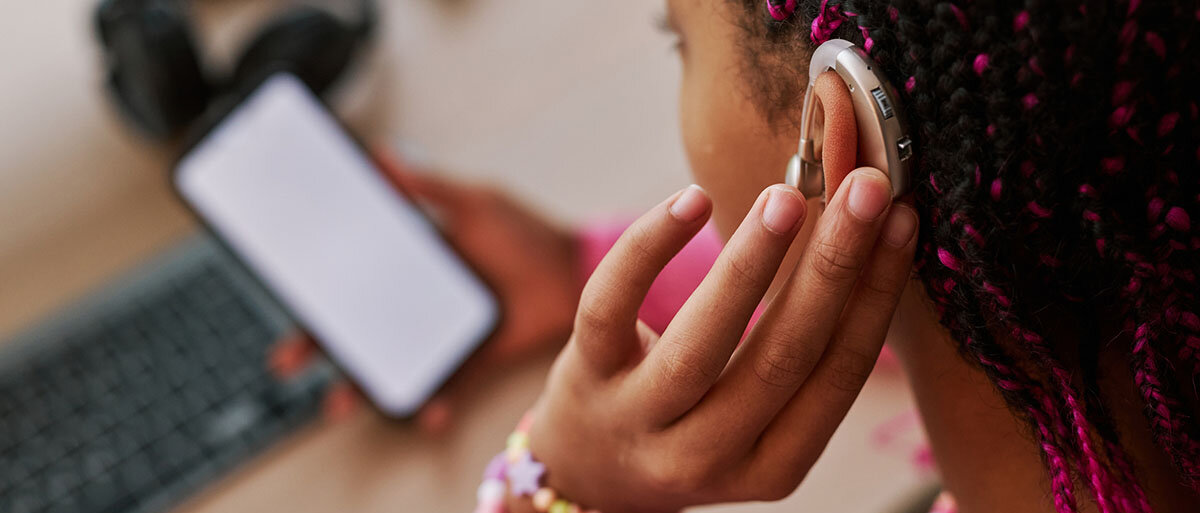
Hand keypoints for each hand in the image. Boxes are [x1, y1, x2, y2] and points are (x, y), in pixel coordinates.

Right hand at [270, 147, 580, 431]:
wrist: (575, 268)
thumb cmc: (523, 230)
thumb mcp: (474, 204)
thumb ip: (430, 187)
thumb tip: (382, 153)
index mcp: (411, 264)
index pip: (351, 279)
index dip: (316, 292)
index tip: (285, 301)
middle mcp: (419, 303)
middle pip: (357, 329)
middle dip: (318, 347)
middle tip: (285, 361)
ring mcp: (443, 335)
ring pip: (392, 365)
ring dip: (363, 388)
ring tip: (337, 405)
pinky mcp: (474, 359)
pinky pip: (449, 386)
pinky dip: (435, 404)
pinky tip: (427, 416)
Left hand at [522, 168, 917, 511]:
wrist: (589, 470)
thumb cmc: (691, 425)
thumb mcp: (753, 420)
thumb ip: (799, 360)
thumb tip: (859, 241)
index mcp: (772, 465)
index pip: (837, 377)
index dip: (875, 297)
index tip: (903, 223)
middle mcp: (708, 454)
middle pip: (781, 358)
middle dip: (832, 267)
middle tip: (867, 189)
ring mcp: (640, 419)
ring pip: (702, 341)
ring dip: (753, 261)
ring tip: (788, 196)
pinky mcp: (586, 375)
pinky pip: (612, 306)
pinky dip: (649, 248)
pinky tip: (692, 201)